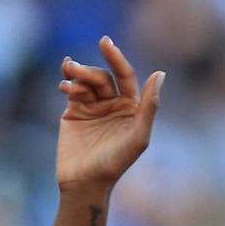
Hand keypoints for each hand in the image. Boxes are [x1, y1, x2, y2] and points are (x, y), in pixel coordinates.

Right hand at [56, 36, 164, 190]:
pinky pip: (72, 89)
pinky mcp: (74, 112)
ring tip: (67, 75)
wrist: (85, 182)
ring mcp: (94, 108)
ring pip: (86, 80)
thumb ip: (150, 106)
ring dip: (76, 73)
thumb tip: (160, 73)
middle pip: (102, 76)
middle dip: (88, 69)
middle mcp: (114, 105)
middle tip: (74, 69)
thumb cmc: (116, 163)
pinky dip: (68, 83)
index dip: (116, 57)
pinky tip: (64, 87)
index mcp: (133, 109)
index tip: (104, 42)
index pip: (125, 76)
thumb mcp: (138, 136)